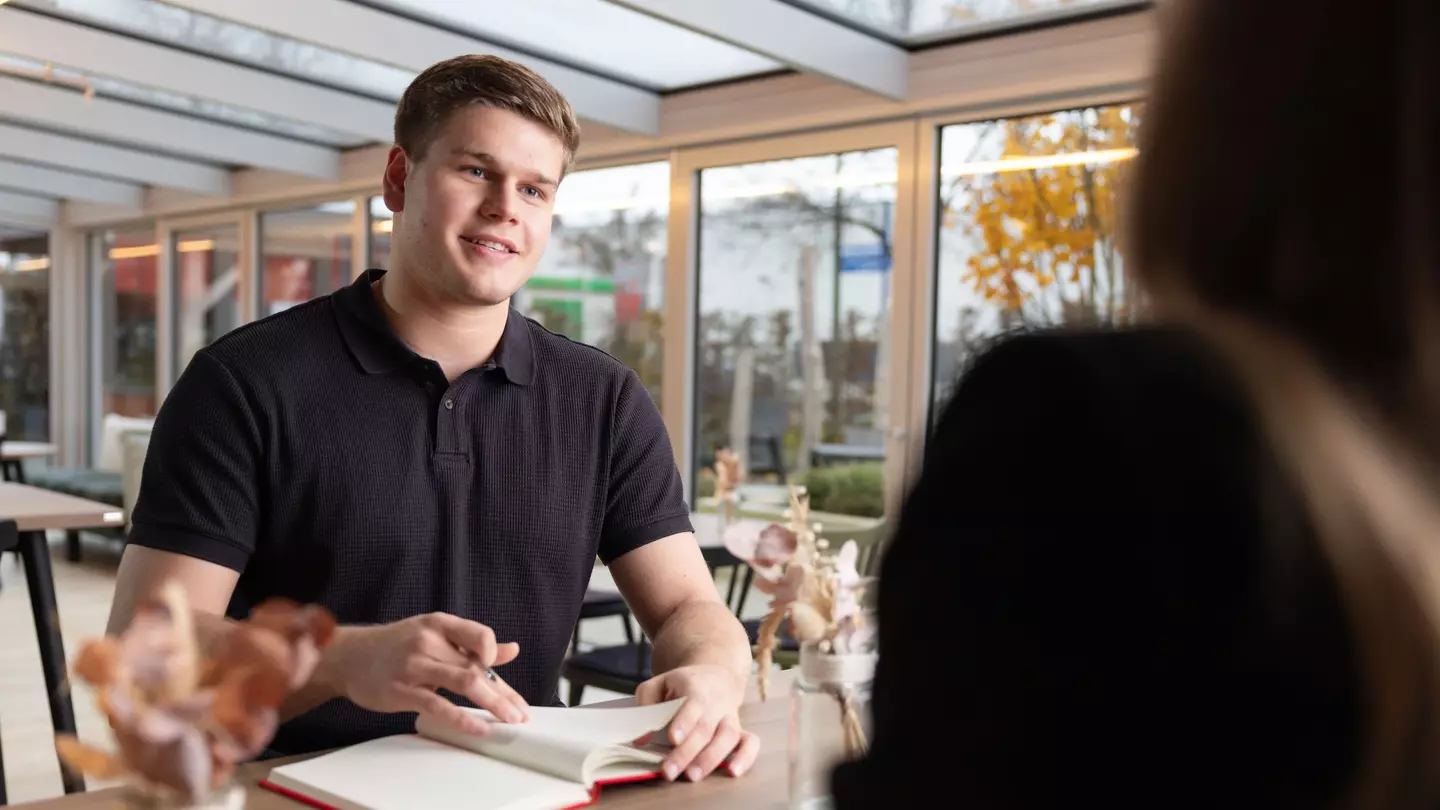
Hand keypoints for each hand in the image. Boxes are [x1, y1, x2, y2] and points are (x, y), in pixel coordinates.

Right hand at [322, 612, 528, 734]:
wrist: (350, 656)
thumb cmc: (397, 645)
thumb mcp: (434, 634)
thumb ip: (472, 644)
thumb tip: (512, 649)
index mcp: (440, 624)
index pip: (479, 635)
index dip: (496, 654)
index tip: (504, 680)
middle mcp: (429, 641)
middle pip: (476, 666)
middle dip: (502, 692)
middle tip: (520, 713)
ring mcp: (414, 665)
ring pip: (463, 682)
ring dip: (491, 703)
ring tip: (508, 720)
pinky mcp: (402, 690)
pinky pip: (438, 705)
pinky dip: (462, 718)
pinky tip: (478, 728)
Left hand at [635, 664, 758, 781]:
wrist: (717, 674)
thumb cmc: (683, 683)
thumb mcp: (660, 681)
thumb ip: (646, 703)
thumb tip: (641, 737)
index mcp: (696, 687)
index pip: (692, 704)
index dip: (684, 722)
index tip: (673, 738)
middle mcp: (717, 703)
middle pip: (705, 728)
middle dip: (687, 752)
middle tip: (669, 771)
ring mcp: (731, 716)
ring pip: (728, 737)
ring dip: (711, 758)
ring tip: (693, 776)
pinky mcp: (740, 729)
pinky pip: (750, 742)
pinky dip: (745, 757)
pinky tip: (733, 771)